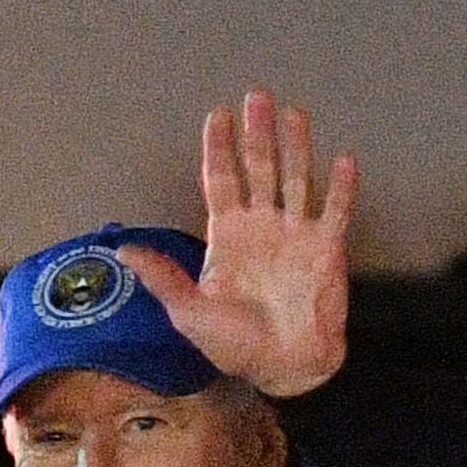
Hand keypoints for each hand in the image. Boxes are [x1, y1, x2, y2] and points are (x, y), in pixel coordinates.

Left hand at [116, 87, 355, 399]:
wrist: (282, 369)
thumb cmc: (234, 345)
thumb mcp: (189, 313)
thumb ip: (162, 277)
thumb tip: (123, 249)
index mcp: (228, 235)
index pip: (221, 181)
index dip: (219, 149)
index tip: (217, 116)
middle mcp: (262, 225)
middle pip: (260, 169)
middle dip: (258, 134)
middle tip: (257, 97)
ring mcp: (296, 233)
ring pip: (297, 179)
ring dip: (297, 147)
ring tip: (294, 114)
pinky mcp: (327, 249)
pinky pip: (335, 211)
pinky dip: (341, 188)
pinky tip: (343, 160)